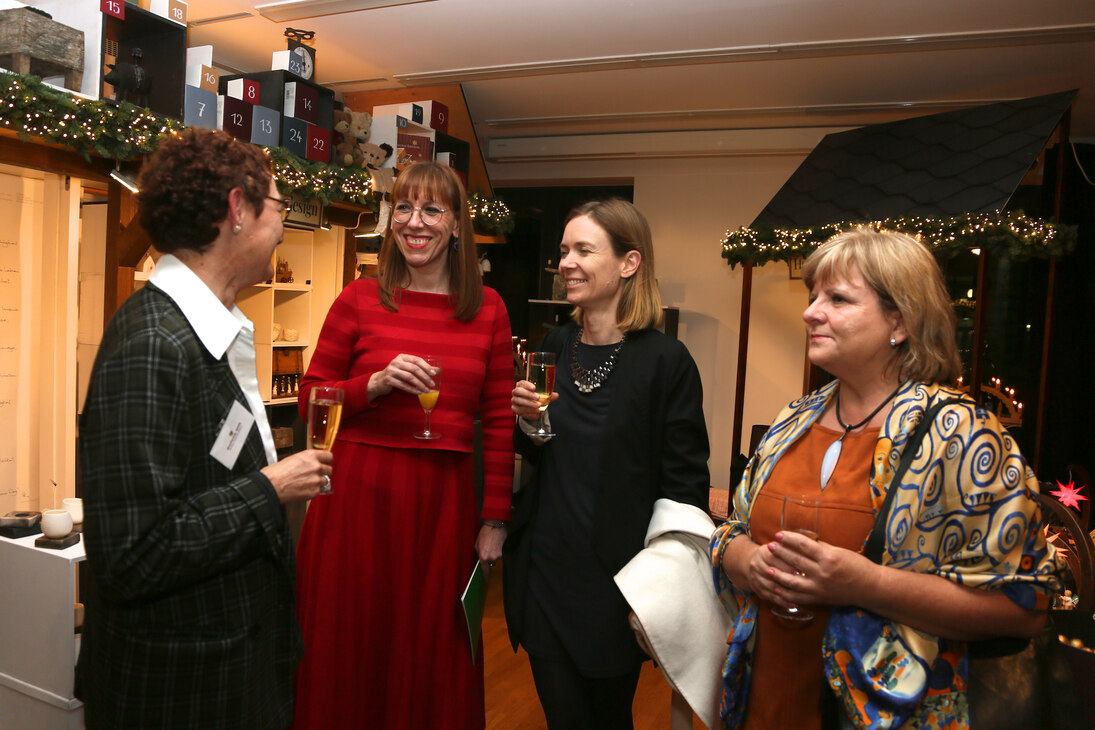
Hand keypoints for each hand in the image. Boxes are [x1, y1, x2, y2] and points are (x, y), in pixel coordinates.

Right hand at [261, 448, 332, 503]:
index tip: (325, 463)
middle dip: (323, 472)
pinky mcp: (314, 491)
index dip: (326, 460)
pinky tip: (303, 489)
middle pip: (329, 469)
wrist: (270, 486)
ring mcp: (316, 479)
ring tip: (307, 483)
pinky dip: (313, 491)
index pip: (329, 456)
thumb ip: (306, 460)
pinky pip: (319, 491)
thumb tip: (312, 463)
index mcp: (310, 455)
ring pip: (325, 481)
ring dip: (318, 482)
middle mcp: (316, 466)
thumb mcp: (293, 459)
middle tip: (314, 475)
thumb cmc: (276, 473)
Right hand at [367, 354, 438, 400]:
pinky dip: (412, 389)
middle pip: (414, 369)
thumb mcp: (407, 369)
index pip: (417, 360)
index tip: (434, 374)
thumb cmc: (396, 374)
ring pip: (409, 377)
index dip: (426, 366)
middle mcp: (396, 362)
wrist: (379, 381)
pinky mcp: (388, 380)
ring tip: (427, 390)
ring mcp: (391, 371)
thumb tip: (436, 370)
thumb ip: (420, 368)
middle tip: (432, 384)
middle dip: (425, 377)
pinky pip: (403, 385)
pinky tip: (418, 392)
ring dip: (420, 384)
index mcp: (402, 357)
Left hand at [475, 522, 505, 572]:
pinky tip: (497, 543)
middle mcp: (491, 558)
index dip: (485, 576)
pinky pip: (500, 553)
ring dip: (494, 553)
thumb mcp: (477, 544)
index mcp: (483, 557)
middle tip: (488, 550)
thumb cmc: (484, 533)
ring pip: (496, 558)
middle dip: (489, 559)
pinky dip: (499, 550)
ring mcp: (498, 555)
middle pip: (491, 563)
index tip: (486, 579)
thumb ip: (479, 553)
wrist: (495, 525)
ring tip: (492, 544)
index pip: (485, 570)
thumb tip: (480, 558)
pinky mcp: (504, 551)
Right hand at [511, 380, 556, 419]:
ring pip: (519, 401)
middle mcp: (516, 392)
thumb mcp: (543, 396)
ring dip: (529, 403)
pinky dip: (528, 410)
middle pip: (518, 391)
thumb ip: (548, 395)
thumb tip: (556, 395)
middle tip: (538, 397)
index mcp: (522, 385)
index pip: (522, 383)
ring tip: (538, 405)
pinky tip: (535, 411)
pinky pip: (520, 409)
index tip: (534, 388)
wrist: (532, 409)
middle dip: (528, 394)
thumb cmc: (536, 399)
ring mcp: (514, 400)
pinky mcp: (515, 409)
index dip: (527, 385)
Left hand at [762, 531, 878, 609]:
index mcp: (828, 557)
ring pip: (792, 581)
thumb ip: (821, 547)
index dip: (789, 539)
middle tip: (769, 546)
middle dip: (780, 553)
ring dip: (778, 574)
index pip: (803, 545)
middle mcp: (822, 573)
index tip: (778, 534)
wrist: (871, 588)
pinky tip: (777, 588)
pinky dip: (786, 593)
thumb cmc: (858, 566)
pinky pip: (798, 597)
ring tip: (766, 567)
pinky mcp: (819, 599)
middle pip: (795, 561)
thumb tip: (803, 540)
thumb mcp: (840, 552)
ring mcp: (819, 588)